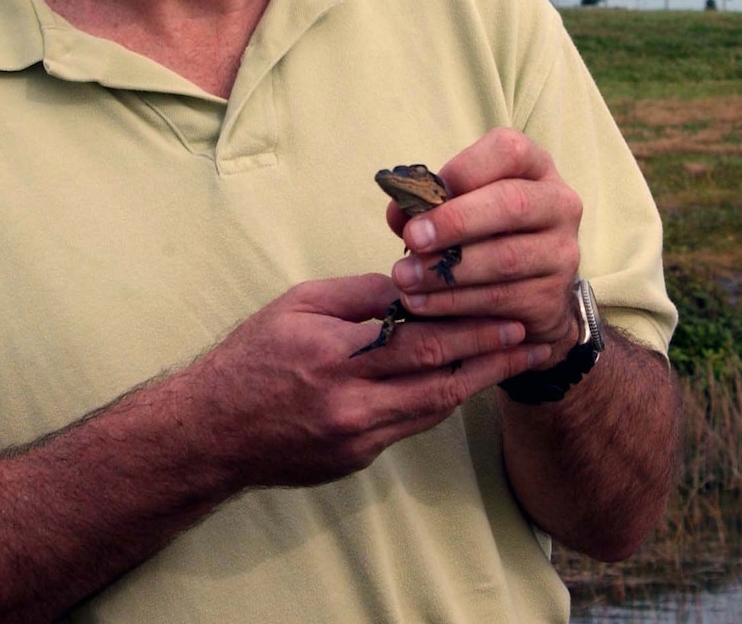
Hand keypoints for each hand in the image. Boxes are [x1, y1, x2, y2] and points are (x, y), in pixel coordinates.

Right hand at [184, 274, 547, 489]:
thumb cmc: (250, 358)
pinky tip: (466, 380)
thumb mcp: (296, 306)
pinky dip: (441, 399)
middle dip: (490, 353)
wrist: (210, 433)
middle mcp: (348, 400)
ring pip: (433, 406)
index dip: (468, 324)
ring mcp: (356, 436)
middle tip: (531, 334)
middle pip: (437, 375)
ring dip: (477, 381)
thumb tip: (413, 282)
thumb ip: (356, 294)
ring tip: (515, 358)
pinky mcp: (358, 459)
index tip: (506, 307)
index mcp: (331, 354)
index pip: (416, 336)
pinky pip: (411, 425)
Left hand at [383, 128, 584, 366]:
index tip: (421, 195)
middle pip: (512, 203)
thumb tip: (399, 210)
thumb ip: (430, 203)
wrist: (533, 290)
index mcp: (535, 168)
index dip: (462, 170)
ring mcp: (562, 252)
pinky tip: (423, 303)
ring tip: (406, 277)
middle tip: (413, 239)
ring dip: (447, 271)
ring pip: (505, 259)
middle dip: (455, 222)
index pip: (507, 151)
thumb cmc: (489, 233)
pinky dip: (455, 303)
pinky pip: (501, 300)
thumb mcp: (463, 206)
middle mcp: (559, 205)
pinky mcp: (552, 297)